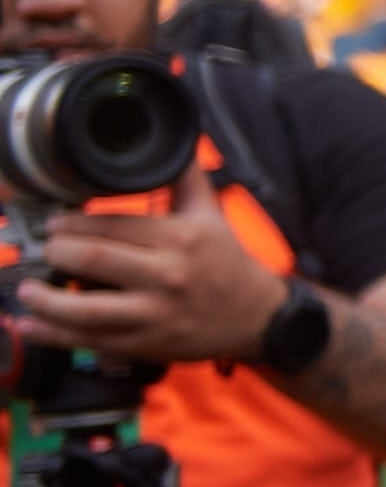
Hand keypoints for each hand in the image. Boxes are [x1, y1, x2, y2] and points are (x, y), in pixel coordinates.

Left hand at [18, 170, 288, 364]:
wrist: (257, 316)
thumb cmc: (228, 263)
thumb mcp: (212, 215)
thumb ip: (186, 179)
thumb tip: (174, 143)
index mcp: (180, 238)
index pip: (112, 225)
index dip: (73, 223)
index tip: (54, 225)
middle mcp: (166, 274)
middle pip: (92, 260)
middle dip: (56, 252)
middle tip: (44, 249)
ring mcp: (154, 312)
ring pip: (84, 307)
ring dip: (45, 298)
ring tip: (27, 289)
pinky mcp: (146, 342)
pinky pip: (90, 339)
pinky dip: (53, 334)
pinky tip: (31, 325)